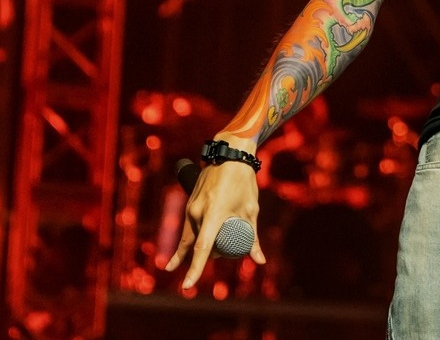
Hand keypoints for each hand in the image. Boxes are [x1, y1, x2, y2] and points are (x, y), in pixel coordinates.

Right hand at [164, 155, 264, 287]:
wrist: (229, 154)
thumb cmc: (244, 182)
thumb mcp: (251, 210)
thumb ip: (253, 237)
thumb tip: (259, 261)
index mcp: (213, 213)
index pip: (202, 248)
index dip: (195, 269)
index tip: (187, 286)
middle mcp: (197, 212)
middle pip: (197, 246)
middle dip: (209, 256)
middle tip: (226, 250)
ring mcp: (190, 208)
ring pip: (191, 238)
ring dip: (202, 247)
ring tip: (215, 248)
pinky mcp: (189, 205)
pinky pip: (188, 229)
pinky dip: (192, 240)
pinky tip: (180, 256)